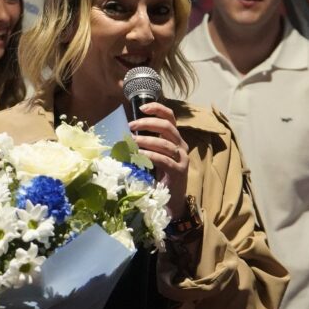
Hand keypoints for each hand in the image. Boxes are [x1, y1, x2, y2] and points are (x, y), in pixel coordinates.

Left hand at [128, 101, 189, 218]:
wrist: (172, 201)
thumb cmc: (159, 176)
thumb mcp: (153, 156)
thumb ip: (146, 143)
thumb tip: (127, 132)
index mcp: (175, 139)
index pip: (170, 117)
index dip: (157, 109)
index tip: (142, 108)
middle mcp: (181, 146)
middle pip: (167, 127)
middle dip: (147, 123)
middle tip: (131, 126)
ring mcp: (182, 159)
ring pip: (165, 143)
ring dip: (146, 140)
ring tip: (131, 141)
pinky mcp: (179, 171)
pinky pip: (164, 160)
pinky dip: (150, 156)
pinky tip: (139, 155)